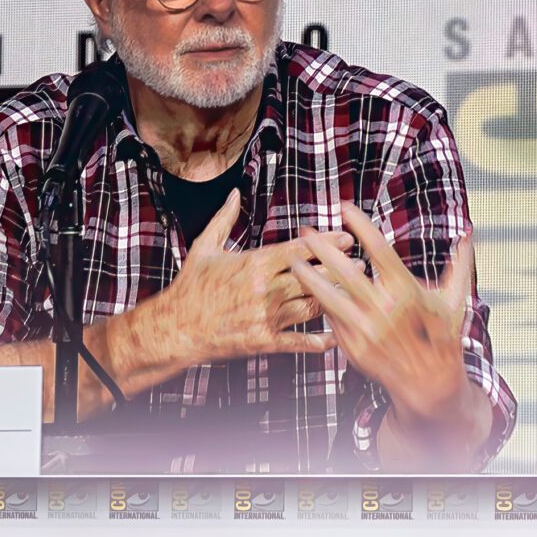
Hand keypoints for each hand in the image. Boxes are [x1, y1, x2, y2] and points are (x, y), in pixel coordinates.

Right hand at [164, 190, 352, 364]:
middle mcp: (266, 289)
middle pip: (315, 277)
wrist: (176, 327)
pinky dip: (320, 341)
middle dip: (340, 271)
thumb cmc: (191, 287)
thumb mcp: (205, 248)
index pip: (301, 250)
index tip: (348, 240)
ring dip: (334, 301)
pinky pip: (300, 342)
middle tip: (360, 266)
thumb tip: (234, 194)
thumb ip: (224, 220)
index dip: (328, 244)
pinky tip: (334, 338)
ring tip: (351, 295)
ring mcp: (267, 317)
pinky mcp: (265, 341)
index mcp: (255, 263)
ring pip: (313, 307)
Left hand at [291, 202, 470, 418]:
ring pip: (328, 296)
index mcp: (407, 291)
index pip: (379, 250)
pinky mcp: (352, 345)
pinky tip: (305, 289)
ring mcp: (365, 328)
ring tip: (291, 260)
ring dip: (307, 276)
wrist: (428, 382)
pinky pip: (330, 319)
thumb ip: (459, 266)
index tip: (344, 207)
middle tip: (305, 230)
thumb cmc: (442, 336)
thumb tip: (468, 235)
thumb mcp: (454, 301)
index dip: (361, 225)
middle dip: (321, 248)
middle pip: (344, 270)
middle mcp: (384, 309)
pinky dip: (319, 303)